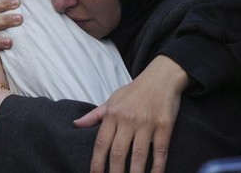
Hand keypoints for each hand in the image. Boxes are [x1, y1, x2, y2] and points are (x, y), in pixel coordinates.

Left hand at [74, 55, 188, 172]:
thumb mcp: (112, 98)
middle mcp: (128, 119)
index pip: (101, 143)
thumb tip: (76, 124)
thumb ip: (95, 115)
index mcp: (113, 114)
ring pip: (138, 155)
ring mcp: (147, 123)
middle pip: (118, 152)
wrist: (162, 76)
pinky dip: (157, 167)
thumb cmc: (135, 90)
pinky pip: (160, 151)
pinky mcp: (164, 126)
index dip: (96, 162)